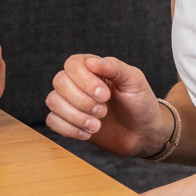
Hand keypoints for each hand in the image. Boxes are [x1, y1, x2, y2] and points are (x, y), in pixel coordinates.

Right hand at [44, 54, 166, 156]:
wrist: (144, 133)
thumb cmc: (140, 103)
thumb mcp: (134, 81)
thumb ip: (114, 67)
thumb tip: (92, 62)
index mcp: (92, 67)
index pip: (72, 64)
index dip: (85, 80)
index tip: (105, 95)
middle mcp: (77, 82)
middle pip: (59, 82)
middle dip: (81, 101)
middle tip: (104, 112)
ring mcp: (71, 102)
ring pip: (53, 101)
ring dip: (75, 116)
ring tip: (97, 126)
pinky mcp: (68, 121)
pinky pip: (52, 121)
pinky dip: (69, 129)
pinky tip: (88, 133)